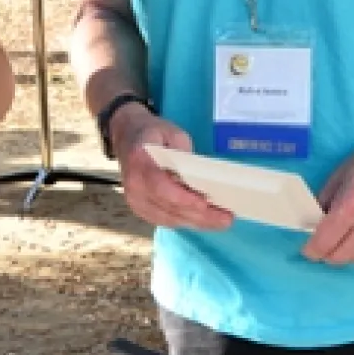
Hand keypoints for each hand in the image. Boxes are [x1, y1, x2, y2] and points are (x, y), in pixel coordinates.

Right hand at [109, 105, 232, 229]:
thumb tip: (199, 175)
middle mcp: (134, 186)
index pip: (161, 187)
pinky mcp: (140, 209)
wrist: (127, 137)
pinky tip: (205, 221)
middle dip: (200, 216)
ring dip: (196, 222)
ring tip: (221, 221)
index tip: (205, 205)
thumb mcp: (172, 132)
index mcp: (140, 162)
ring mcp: (135, 200)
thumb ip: (185, 152)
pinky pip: (165, 220)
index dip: (183, 199)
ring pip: (169, 218)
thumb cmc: (153, 133)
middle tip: (226, 219)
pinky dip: (186, 221)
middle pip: (169, 207)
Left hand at [302, 141, 353, 265]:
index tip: (310, 250)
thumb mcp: (340, 175)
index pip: (323, 243)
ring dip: (351, 252)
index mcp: (350, 207)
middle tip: (328, 244)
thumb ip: (325, 202)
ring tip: (352, 237)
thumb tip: (314, 223)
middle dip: (328, 253)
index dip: (312, 250)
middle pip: (340, 257)